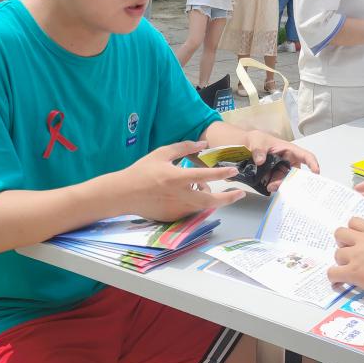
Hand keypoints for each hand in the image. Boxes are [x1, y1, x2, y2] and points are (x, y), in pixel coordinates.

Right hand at [118, 141, 245, 221]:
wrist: (123, 194)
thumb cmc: (142, 171)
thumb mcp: (161, 154)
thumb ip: (184, 148)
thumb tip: (203, 145)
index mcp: (177, 178)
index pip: (205, 176)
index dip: (222, 174)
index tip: (234, 172)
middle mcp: (179, 195)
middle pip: (210, 200)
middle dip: (228, 198)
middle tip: (240, 193)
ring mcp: (176, 209)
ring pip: (202, 207)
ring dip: (210, 198)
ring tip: (207, 187)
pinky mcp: (172, 217)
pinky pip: (190, 210)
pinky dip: (195, 203)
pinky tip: (191, 193)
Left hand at [241, 130, 319, 190]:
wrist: (245, 146)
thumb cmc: (257, 140)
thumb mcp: (257, 142)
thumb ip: (259, 150)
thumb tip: (260, 161)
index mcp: (289, 150)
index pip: (305, 156)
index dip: (312, 164)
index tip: (315, 172)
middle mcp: (288, 161)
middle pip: (295, 174)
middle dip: (289, 181)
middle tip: (277, 185)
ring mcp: (281, 170)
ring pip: (286, 181)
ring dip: (279, 185)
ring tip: (269, 187)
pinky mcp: (273, 176)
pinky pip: (277, 184)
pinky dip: (273, 187)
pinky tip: (268, 188)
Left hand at [327, 217, 363, 293]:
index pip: (354, 221)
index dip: (352, 231)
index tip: (354, 239)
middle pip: (340, 233)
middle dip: (342, 242)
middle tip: (348, 252)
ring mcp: (356, 255)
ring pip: (336, 253)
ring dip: (341, 262)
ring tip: (348, 269)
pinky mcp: (352, 272)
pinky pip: (332, 272)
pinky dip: (334, 277)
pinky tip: (340, 281)